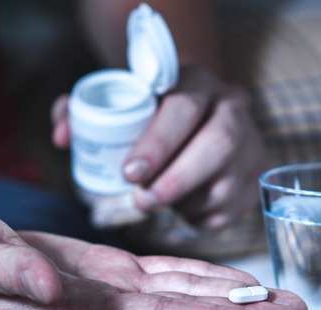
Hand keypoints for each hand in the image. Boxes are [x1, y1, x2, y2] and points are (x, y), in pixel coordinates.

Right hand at [0, 203, 307, 309]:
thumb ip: (7, 271)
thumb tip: (51, 284)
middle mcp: (103, 309)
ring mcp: (109, 292)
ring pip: (186, 295)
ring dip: (238, 298)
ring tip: (286, 302)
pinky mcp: (107, 271)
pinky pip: (166, 276)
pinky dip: (204, 277)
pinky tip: (235, 281)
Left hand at [52, 65, 266, 228]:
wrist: (194, 111)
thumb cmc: (148, 112)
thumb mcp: (116, 102)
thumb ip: (81, 113)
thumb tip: (63, 137)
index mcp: (197, 81)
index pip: (184, 109)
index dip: (157, 143)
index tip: (128, 173)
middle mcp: (233, 106)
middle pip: (217, 145)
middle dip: (175, 180)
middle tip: (140, 200)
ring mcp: (251, 142)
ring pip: (228, 181)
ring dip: (186, 202)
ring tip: (156, 203)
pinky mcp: (257, 174)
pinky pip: (232, 207)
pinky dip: (201, 217)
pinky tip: (182, 209)